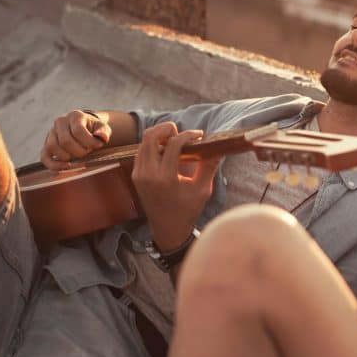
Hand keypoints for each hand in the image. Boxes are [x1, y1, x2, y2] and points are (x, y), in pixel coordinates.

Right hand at [41, 110, 111, 169]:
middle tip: (87, 151)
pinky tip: (66, 167)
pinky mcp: (46, 145)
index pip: (78, 131)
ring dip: (67, 156)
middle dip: (79, 151)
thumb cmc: (94, 129)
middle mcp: (60, 122)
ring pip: (52, 147)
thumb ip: (104, 131)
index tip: (98, 146)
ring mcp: (51, 133)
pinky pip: (44, 157)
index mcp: (75, 116)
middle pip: (65, 140)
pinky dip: (53, 164)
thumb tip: (102, 137)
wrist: (85, 129)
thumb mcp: (102, 127)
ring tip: (78, 156)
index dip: (89, 142)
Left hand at [131, 122, 221, 251]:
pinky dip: (153, 145)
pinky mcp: (136, 175)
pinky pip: (141, 151)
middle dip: (167, 128)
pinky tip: (167, 150)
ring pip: (144, 141)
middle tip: (182, 132)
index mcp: (166, 179)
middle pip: (151, 136)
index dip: (188, 135)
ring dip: (159, 135)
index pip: (173, 144)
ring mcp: (139, 174)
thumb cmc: (187, 211)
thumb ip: (209, 166)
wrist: (167, 229)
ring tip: (176, 139)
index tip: (199, 136)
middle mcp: (148, 174)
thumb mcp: (202, 190)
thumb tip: (219, 148)